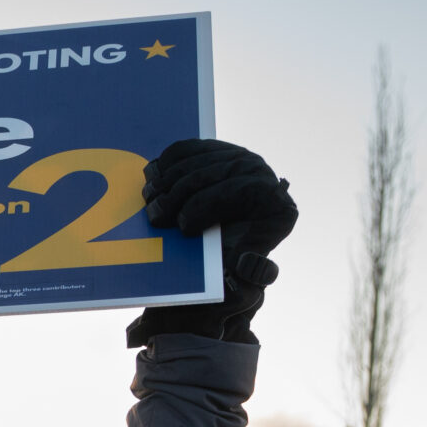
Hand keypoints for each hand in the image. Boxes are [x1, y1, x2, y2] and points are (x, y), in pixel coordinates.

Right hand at [128, 139, 297, 346]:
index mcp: (277, 208)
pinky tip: (152, 177)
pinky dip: (168, 161)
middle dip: (183, 192)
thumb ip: (250, 273)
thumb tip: (248, 262)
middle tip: (155, 215)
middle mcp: (262, 178)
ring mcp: (239, 160)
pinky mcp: (215, 153)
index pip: (248, 189)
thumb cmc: (227, 273)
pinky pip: (191, 148)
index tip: (184, 226)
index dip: (211, 204)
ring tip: (149, 200)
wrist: (214, 260)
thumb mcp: (240, 278)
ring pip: (203, 158)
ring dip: (170, 178)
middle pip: (221, 171)